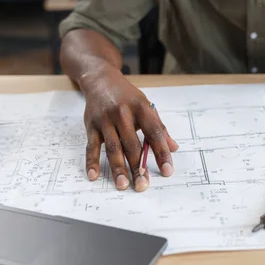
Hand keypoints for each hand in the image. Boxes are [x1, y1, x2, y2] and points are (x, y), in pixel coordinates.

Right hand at [79, 65, 178, 191]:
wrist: (100, 79)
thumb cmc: (127, 96)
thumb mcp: (146, 106)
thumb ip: (159, 127)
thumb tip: (173, 148)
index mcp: (141, 108)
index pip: (155, 133)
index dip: (161, 153)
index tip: (168, 170)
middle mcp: (123, 113)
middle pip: (132, 144)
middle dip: (138, 166)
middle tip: (143, 185)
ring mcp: (105, 119)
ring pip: (112, 147)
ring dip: (118, 168)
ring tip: (123, 185)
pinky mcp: (91, 125)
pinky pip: (91, 146)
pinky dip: (92, 161)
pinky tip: (94, 175)